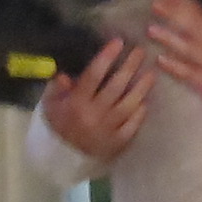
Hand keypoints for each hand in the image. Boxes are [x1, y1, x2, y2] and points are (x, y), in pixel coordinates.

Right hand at [42, 38, 152, 159]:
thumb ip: (56, 88)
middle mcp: (93, 115)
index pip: (93, 75)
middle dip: (129, 66)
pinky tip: (145, 101)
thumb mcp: (50, 105)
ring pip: (128, 105)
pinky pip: (132, 125)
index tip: (118, 42)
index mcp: (76, 103)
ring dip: (141, 87)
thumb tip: (64, 75)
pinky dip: (140, 113)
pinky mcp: (117, 142)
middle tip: (140, 51)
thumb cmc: (59, 124)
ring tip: (151, 73)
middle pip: (116, 86)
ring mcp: (107, 129)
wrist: (64, 158)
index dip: (107, 57)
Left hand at [146, 0, 201, 120]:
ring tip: (150, 29)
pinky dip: (174, 66)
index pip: (199, 15)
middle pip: (192, 27)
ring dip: (169, 38)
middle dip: (174, 14)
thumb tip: (185, 23)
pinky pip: (188, 73)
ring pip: (188, 48)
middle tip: (155, 3)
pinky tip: (160, 60)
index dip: (184, 1)